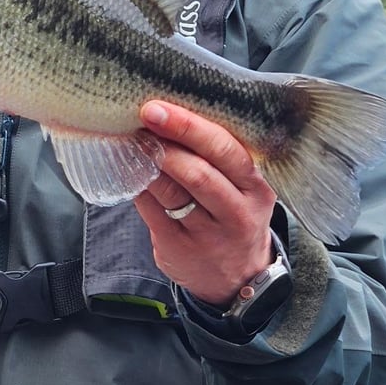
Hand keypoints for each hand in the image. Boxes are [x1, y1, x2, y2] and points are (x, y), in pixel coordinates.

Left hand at [134, 100, 277, 307]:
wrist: (237, 276)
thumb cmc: (232, 213)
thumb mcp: (243, 187)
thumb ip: (219, 156)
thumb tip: (172, 114)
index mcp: (256, 187)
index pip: (225, 150)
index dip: (188, 126)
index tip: (157, 108)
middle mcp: (237, 212)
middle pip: (198, 172)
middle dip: (165, 142)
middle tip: (141, 120)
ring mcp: (208, 234)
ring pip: (172, 191)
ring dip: (147, 162)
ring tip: (133, 141)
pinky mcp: (180, 248)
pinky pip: (152, 210)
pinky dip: (137, 185)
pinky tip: (129, 169)